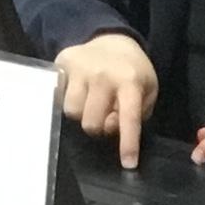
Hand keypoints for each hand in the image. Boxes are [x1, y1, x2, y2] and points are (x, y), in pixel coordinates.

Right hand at [55, 32, 157, 168]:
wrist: (111, 39)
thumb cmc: (132, 73)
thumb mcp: (146, 92)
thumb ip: (137, 115)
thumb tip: (111, 129)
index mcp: (129, 81)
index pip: (128, 119)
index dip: (128, 144)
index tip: (128, 164)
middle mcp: (102, 74)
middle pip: (92, 124)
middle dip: (99, 127)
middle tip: (105, 116)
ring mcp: (79, 68)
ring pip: (71, 112)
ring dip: (81, 114)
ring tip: (90, 103)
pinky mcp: (62, 63)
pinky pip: (58, 95)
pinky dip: (67, 99)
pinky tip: (77, 91)